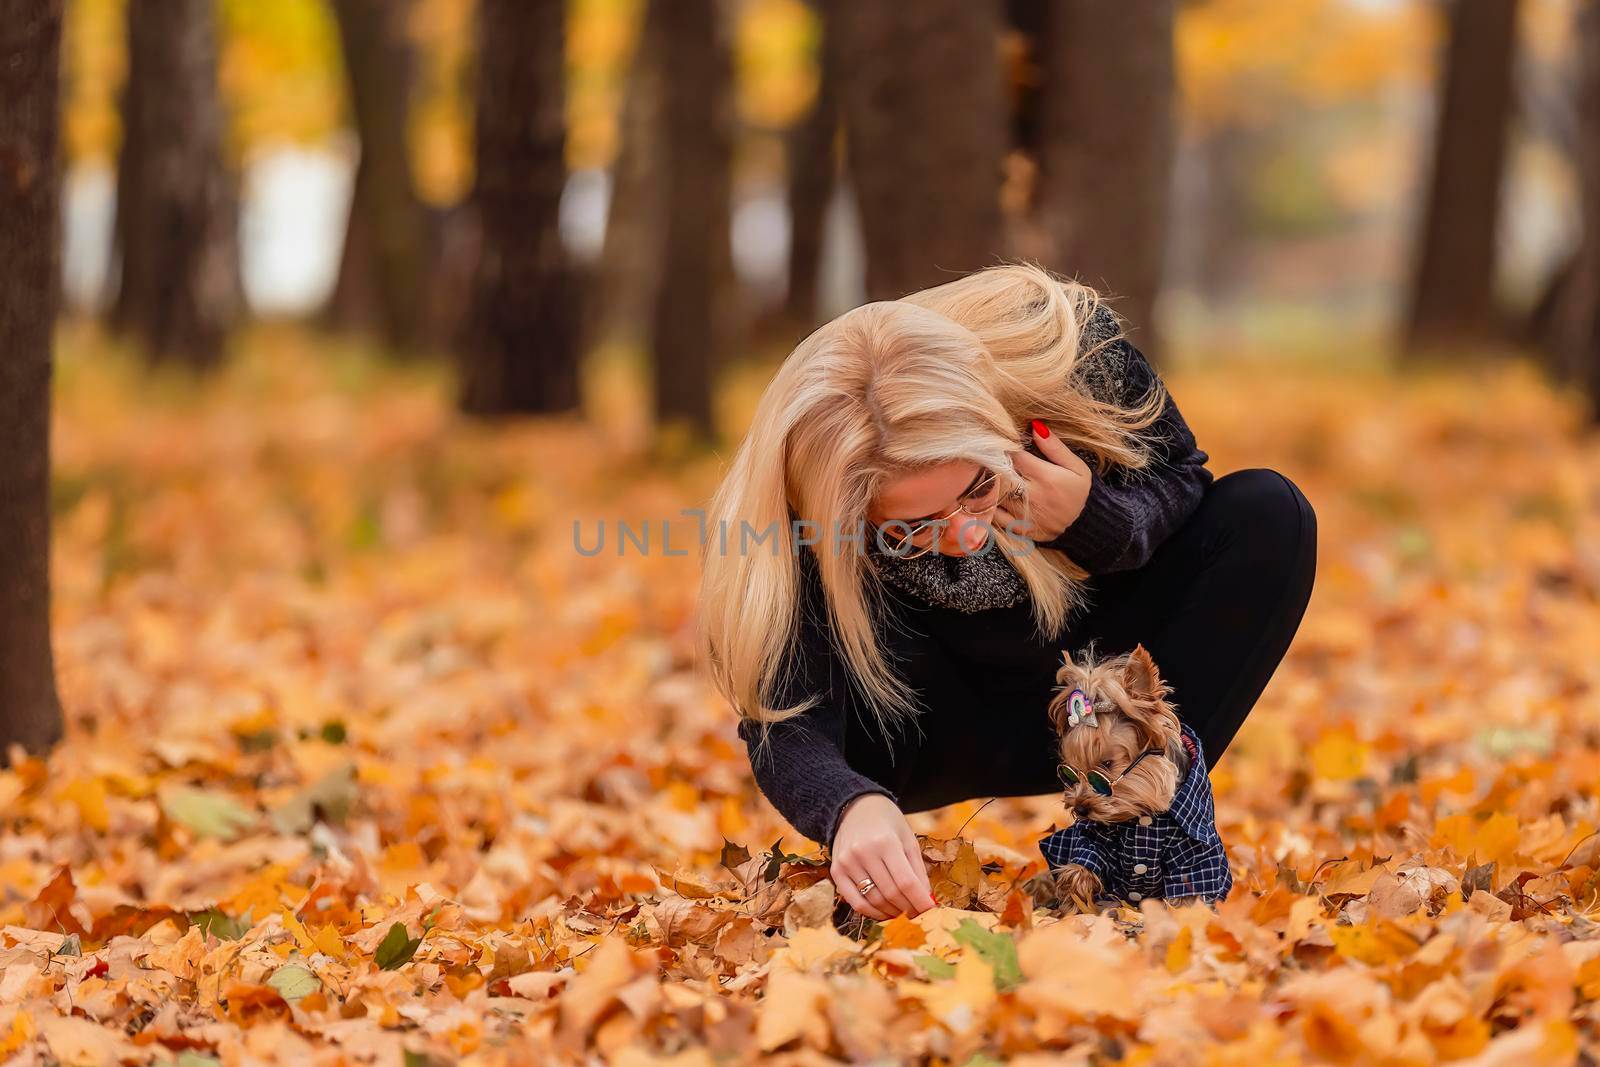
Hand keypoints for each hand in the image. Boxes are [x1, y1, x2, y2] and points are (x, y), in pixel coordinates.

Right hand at [829, 793, 937, 919]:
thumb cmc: (888, 823)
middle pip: (890, 893)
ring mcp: (847, 863)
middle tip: (919, 914)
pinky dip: (872, 913)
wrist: (856, 808)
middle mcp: (863, 852)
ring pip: (874, 901)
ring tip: (904, 913)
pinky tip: (884, 912)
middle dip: (909, 909)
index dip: (920, 901)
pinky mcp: (836, 872)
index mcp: (885, 842)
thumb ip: (917, 870)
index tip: (932, 911)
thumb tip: (927, 900)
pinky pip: (855, 902)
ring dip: (892, 913)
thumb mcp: (908, 839)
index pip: (906, 881)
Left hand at [996, 419, 1091, 542]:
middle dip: (991, 465)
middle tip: (987, 457)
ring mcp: (1022, 514)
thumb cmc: (1080, 493)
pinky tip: (989, 495)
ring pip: (994, 494)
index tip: (999, 442)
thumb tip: (1035, 427)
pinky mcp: (1017, 529)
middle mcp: (1031, 496)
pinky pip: (993, 516)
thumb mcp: (1077, 467)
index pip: (1013, 456)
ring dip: (988, 483)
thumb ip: (1055, 447)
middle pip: (999, 475)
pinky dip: (988, 504)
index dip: (1004, 447)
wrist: (1086, 527)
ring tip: (985, 474)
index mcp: (1045, 477)